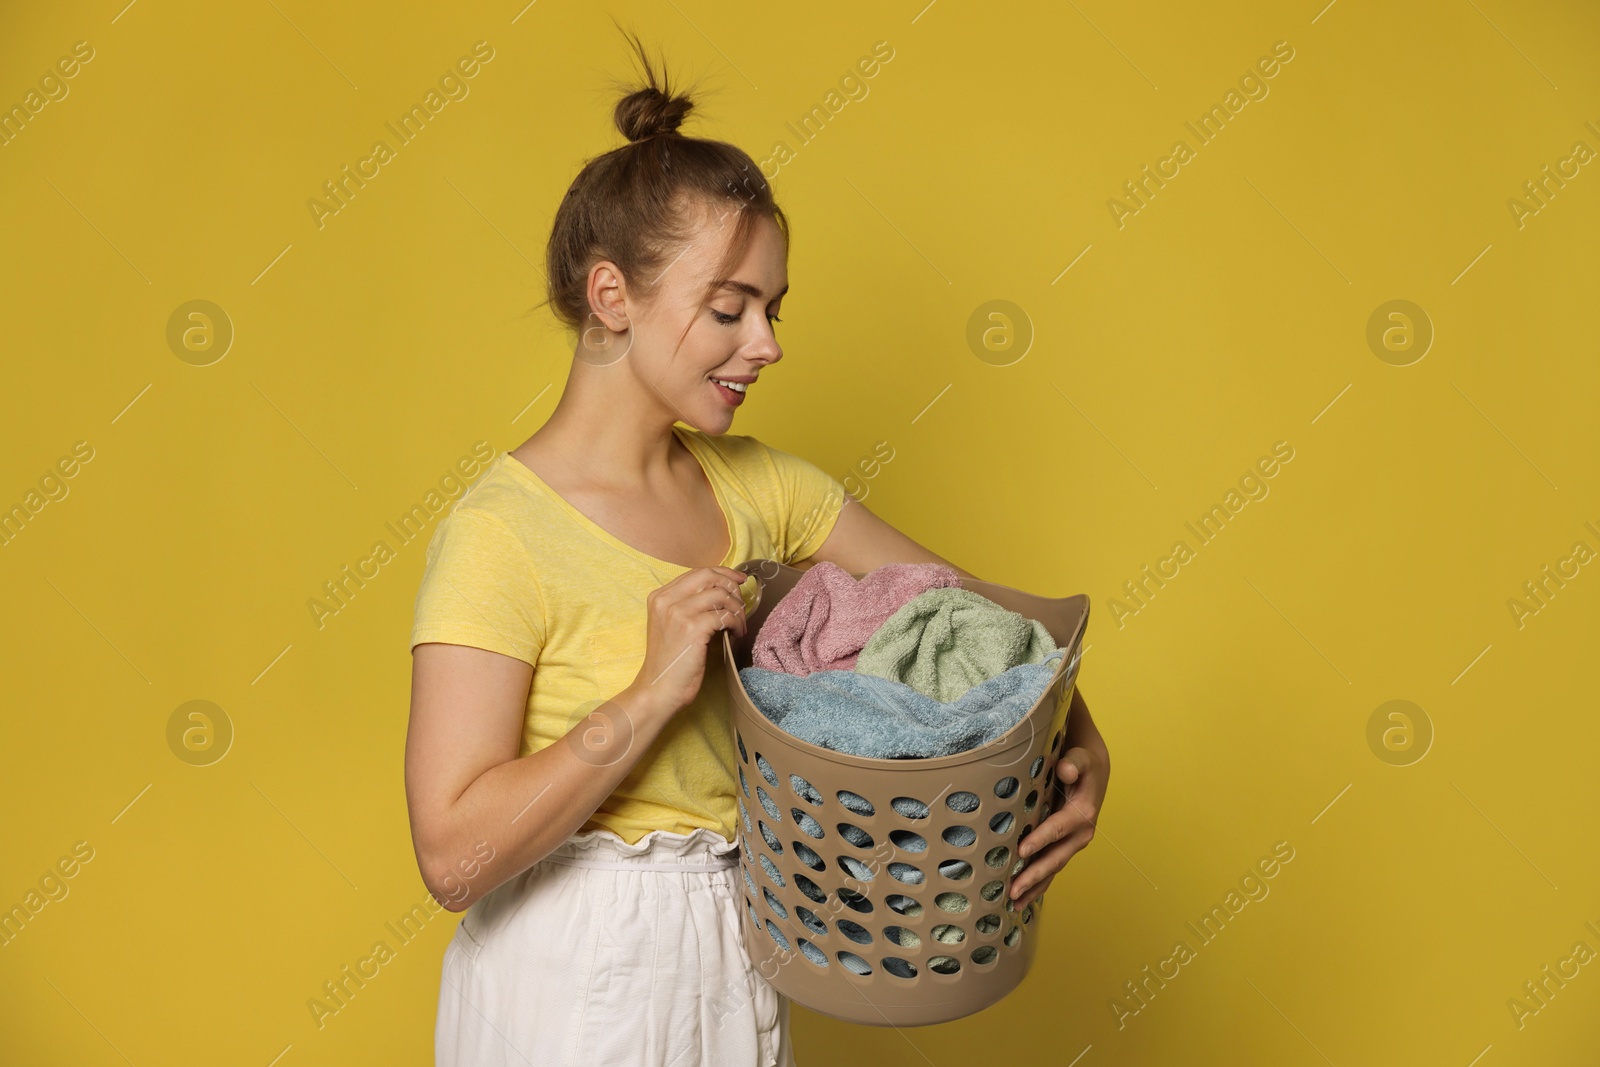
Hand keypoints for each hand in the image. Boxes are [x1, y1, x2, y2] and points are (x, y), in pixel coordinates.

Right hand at [633, 566, 751, 714]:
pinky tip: (736, 634)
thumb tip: (723, 592)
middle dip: (732, 586)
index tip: (738, 580)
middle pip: (709, 576)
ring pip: (720, 595)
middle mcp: (666, 600)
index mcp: (659, 597)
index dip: (722, 574)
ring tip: (739, 625)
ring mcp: (678, 613)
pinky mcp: (692, 628)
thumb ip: (689, 606)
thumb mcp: (672, 626)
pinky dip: (737, 623)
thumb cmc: (669, 662)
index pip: (697, 572)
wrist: (658, 690)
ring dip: (737, 609)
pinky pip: (725, 616)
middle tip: (742, 603)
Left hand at [1010, 731, 1109, 909]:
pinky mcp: (1066, 846)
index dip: (1039, 840)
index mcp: (1082, 814)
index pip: (1056, 829)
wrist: (1094, 771)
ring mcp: (1073, 843)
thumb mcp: (1081, 758)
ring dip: (1034, 887)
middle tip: (1013, 891)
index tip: (1021, 852)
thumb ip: (1074, 763)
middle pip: (1054, 858)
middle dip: (1033, 876)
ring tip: (1013, 904)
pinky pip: (1051, 868)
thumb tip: (1066, 770)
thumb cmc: (1082, 763)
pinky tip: (1023, 898)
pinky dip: (1038, 884)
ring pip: (1052, 869)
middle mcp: (1080, 834)